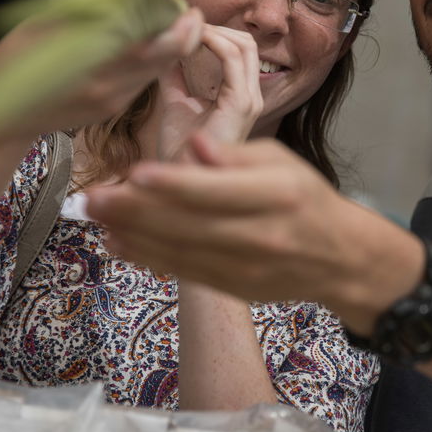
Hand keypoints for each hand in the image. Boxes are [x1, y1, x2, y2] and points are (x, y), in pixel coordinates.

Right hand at [0, 6, 204, 144]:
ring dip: (170, 44)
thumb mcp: (47, 21)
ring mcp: (112, 102)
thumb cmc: (16, 58)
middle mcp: (108, 87)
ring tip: (165, 18)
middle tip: (187, 9)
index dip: (176, 22)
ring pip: (159, 70)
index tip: (183, 3)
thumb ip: (95, 3)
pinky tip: (142, 39)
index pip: (151, 43)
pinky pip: (142, 80)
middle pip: (166, 58)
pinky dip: (150, 57)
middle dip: (185, 32)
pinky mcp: (111, 109)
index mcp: (91, 63)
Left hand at [84, 134, 384, 306]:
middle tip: (93, 197)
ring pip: (180, 250)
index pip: (216, 190)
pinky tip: (118, 241)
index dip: (173, 183)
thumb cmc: (304, 198)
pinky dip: (148, 256)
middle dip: (135, 211)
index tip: (135, 172)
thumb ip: (235, 155)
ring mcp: (246, 267)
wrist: (338, 257)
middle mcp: (261, 235)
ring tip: (96, 216)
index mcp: (277, 194)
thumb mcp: (281, 161)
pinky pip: (184, 271)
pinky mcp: (234, 286)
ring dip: (132, 234)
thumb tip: (195, 145)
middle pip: (189, 223)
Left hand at [155, 25, 263, 160]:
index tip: (186, 27)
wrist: (177, 181)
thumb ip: (175, 77)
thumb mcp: (176, 103)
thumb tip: (166, 48)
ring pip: (243, 46)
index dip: (215, 33)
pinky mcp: (240, 104)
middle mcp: (251, 97)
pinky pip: (233, 59)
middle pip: (246, 43)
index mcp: (240, 97)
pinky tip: (189, 42)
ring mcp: (249, 100)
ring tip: (186, 30)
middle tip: (185, 26)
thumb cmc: (179, 151)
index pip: (239, 51)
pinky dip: (212, 42)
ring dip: (213, 31)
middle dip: (215, 28)